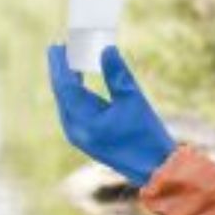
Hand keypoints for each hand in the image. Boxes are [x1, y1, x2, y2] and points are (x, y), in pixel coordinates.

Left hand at [47, 44, 176, 186]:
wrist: (156, 169)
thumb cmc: (146, 136)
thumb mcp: (133, 100)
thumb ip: (117, 74)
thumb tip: (106, 49)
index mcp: (84, 122)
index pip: (66, 87)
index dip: (61, 64)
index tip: (58, 45)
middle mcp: (76, 131)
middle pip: (62, 95)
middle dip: (60, 71)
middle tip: (58, 49)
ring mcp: (80, 136)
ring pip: (67, 103)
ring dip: (67, 82)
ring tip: (68, 61)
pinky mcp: (88, 139)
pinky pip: (74, 111)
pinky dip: (75, 94)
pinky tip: (79, 82)